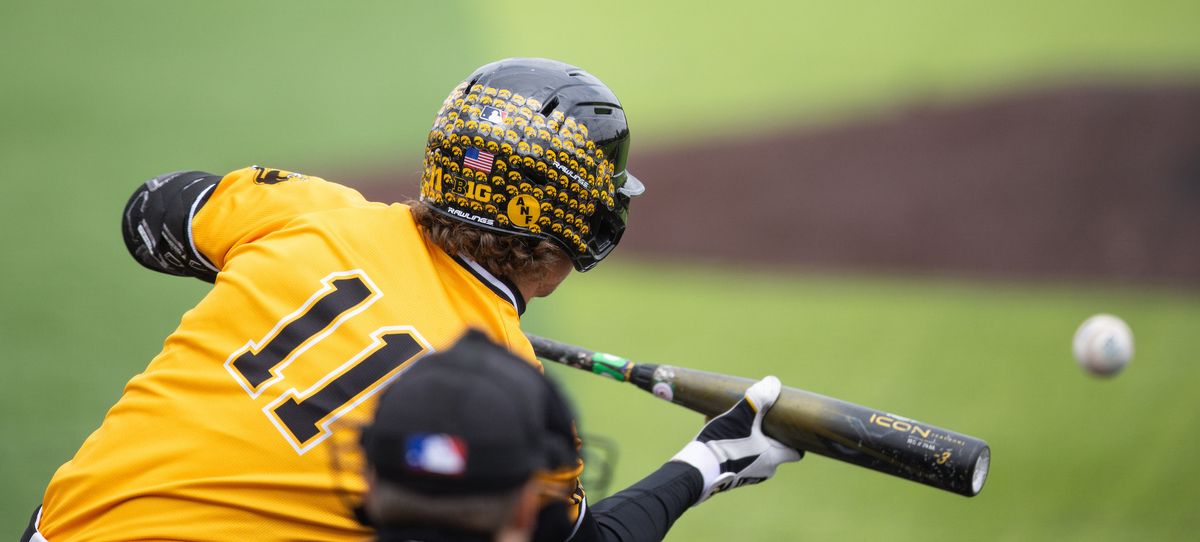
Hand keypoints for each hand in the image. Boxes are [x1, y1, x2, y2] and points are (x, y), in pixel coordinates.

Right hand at [671, 376, 803, 502]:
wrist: (697, 472)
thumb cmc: (724, 445)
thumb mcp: (741, 417)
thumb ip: (758, 399)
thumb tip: (773, 383)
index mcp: (773, 458)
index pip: (796, 453)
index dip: (795, 438)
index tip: (788, 425)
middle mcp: (764, 471)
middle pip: (773, 450)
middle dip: (766, 433)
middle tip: (757, 418)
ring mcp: (747, 475)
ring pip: (754, 452)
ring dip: (747, 437)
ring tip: (732, 421)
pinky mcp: (731, 477)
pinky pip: (738, 457)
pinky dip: (734, 445)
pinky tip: (718, 431)